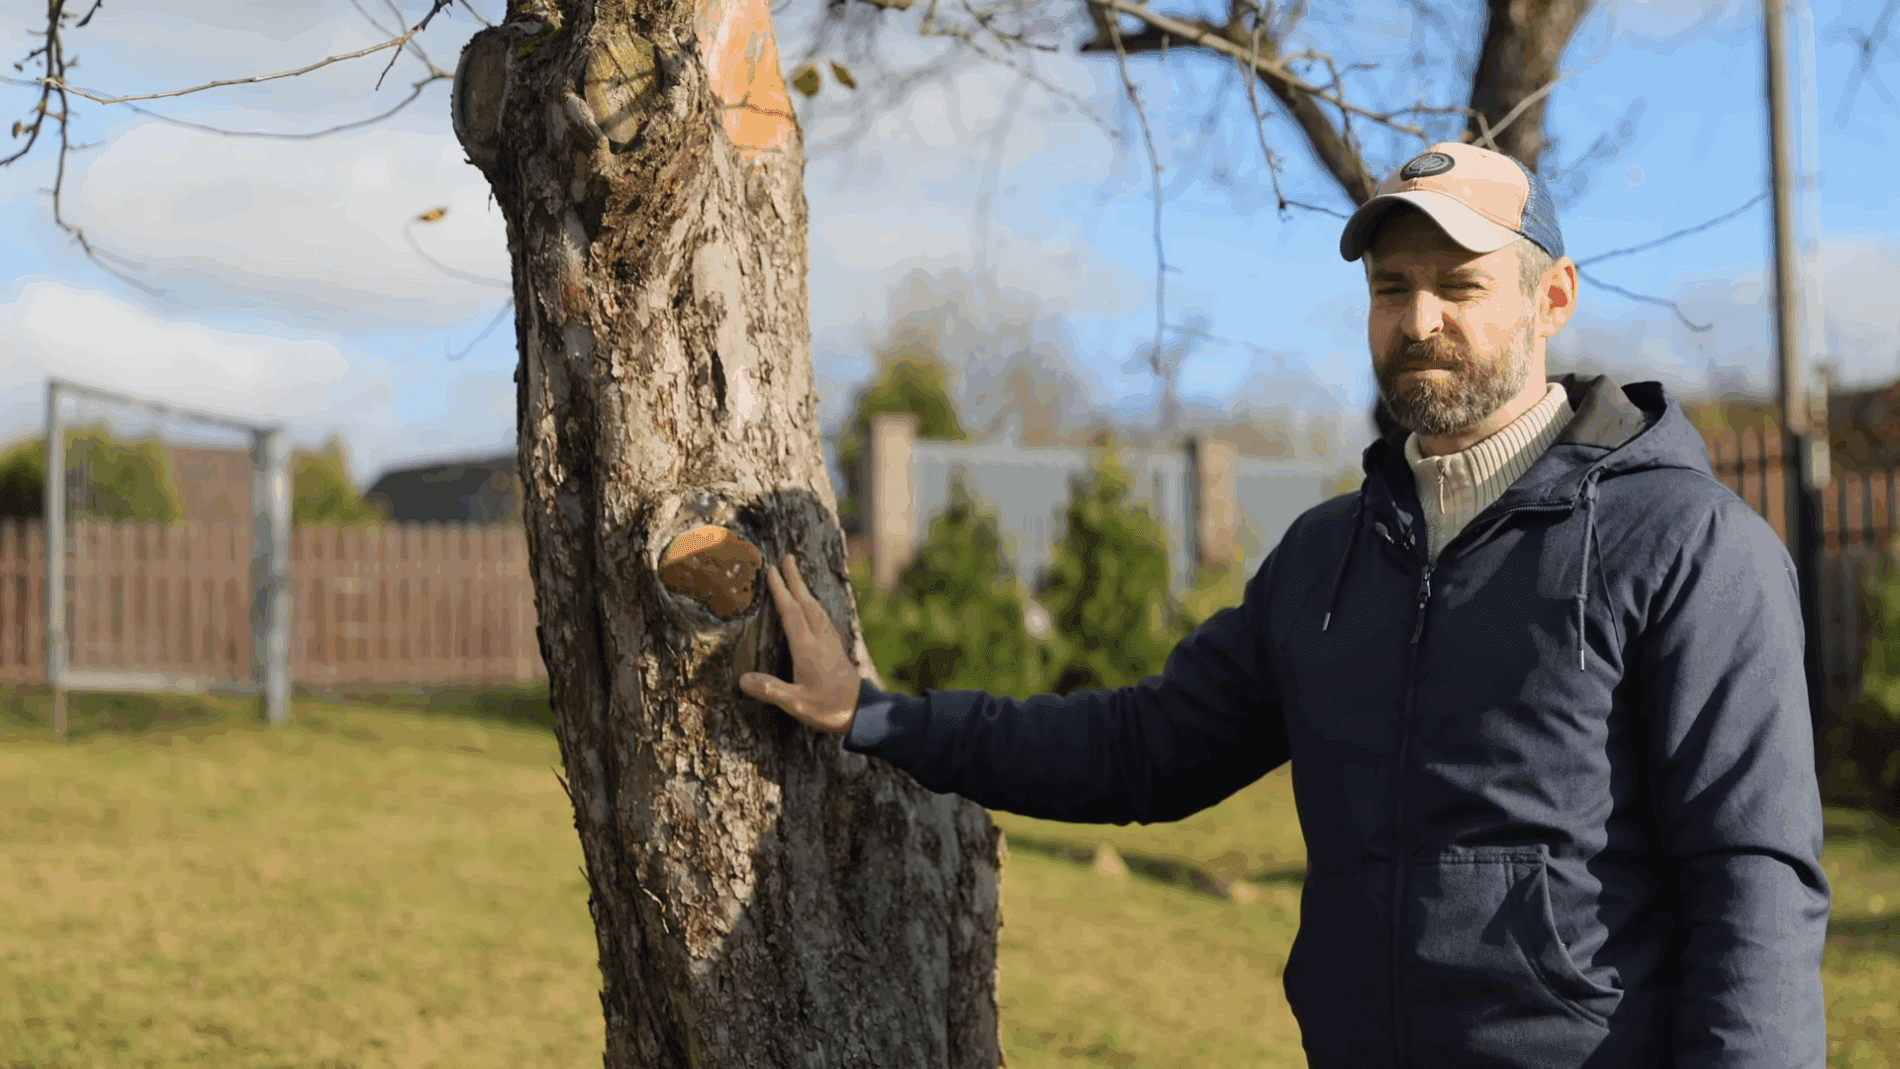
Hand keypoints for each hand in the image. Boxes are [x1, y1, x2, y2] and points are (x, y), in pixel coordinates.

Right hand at [738, 553, 859, 733]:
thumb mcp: (797, 704)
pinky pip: (823, 617)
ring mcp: (831, 642)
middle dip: (795, 579)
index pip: (791, 613)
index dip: (780, 591)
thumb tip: (743, 680)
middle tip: (787, 558)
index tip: (771, 571)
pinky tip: (814, 607)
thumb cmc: (830, 709)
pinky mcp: (837, 648)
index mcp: (807, 648)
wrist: (863, 713)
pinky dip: (815, 605)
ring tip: (797, 576)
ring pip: (816, 608)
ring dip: (805, 589)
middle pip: (806, 602)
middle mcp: (820, 639)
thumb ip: (771, 690)